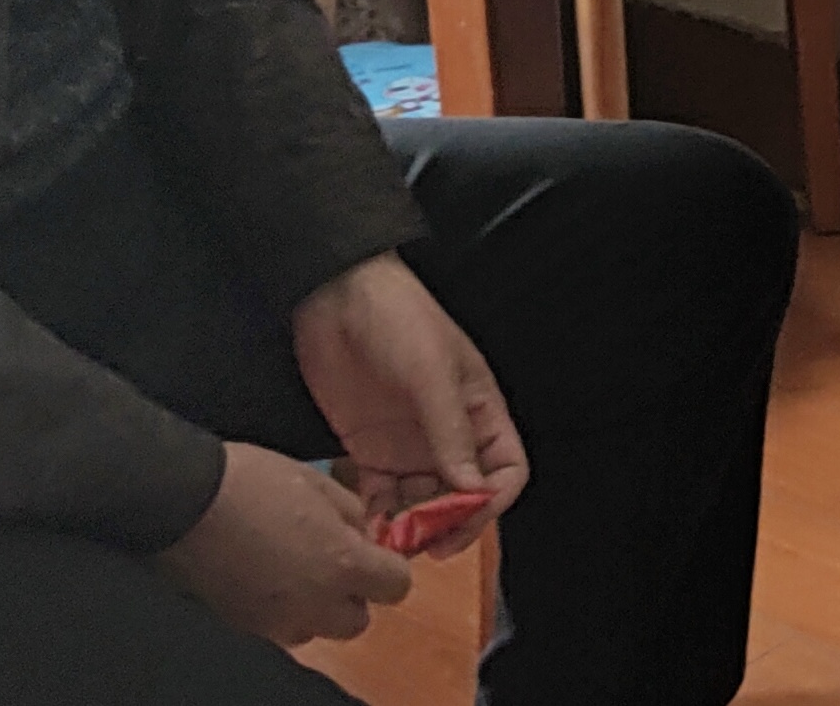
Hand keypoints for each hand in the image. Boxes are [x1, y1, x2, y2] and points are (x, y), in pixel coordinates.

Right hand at [156, 441, 406, 646]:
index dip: (389, 569)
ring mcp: (276, 622)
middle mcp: (314, 604)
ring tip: (294, 570)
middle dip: (353, 595)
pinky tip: (264, 577)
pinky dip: (282, 611)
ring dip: (316, 607)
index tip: (373, 553)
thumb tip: (362, 534)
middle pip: (357, 620)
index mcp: (342, 564)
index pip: (396, 587)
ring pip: (317, 629)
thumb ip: (351, 513)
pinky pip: (279, 630)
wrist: (184, 501)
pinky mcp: (244, 628)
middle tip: (334, 562)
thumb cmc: (254, 481)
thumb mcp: (317, 482)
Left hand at [294, 253, 526, 560]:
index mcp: (479, 412)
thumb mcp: (431, 373)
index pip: (505, 471)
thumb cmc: (397, 319)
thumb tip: (475, 491)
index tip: (464, 518)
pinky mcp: (370, 452)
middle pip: (463, 497)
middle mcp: (448, 435)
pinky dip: (377, 519)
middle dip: (448, 524)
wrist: (334, 296)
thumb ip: (452, 434)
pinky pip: (381, 498)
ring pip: (422, 504)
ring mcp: (409, 446)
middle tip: (423, 543)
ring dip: (411, 528)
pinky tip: (366, 530)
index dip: (493, 501)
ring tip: (391, 544)